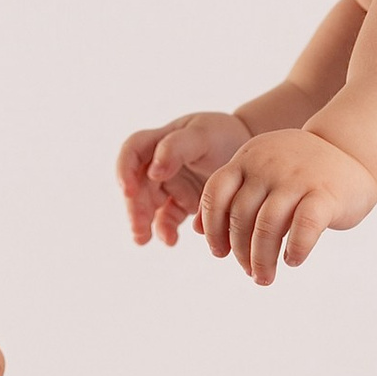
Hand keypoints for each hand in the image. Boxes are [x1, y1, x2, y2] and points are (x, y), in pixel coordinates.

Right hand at [118, 109, 250, 247]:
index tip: (129, 191)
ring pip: (148, 205)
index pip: (133, 151)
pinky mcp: (181, 202)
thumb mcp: (203, 135)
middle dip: (135, 206)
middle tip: (139, 227)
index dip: (125, 170)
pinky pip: (167, 218)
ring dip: (142, 222)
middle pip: (138, 184)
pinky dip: (165, 230)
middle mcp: (159, 163)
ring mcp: (170, 184)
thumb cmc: (224, 136)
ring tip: (143, 238)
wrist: (252, 156)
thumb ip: (176, 148)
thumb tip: (152, 172)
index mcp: (161, 139)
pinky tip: (170, 240)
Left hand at [199, 128, 376, 283]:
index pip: (216, 193)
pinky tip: (293, 260)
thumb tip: (197, 229)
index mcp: (248, 158)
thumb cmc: (301, 171)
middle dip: (240, 251)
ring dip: (262, 259)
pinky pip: (304, 227)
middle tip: (249, 272)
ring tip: (265, 277)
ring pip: (268, 226)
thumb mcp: (261, 173)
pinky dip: (295, 249)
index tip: (220, 253)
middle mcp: (269, 165)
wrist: (353, 150)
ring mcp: (298, 177)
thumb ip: (232, 194)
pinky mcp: (326, 193)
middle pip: (241, 216)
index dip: (213, 228)